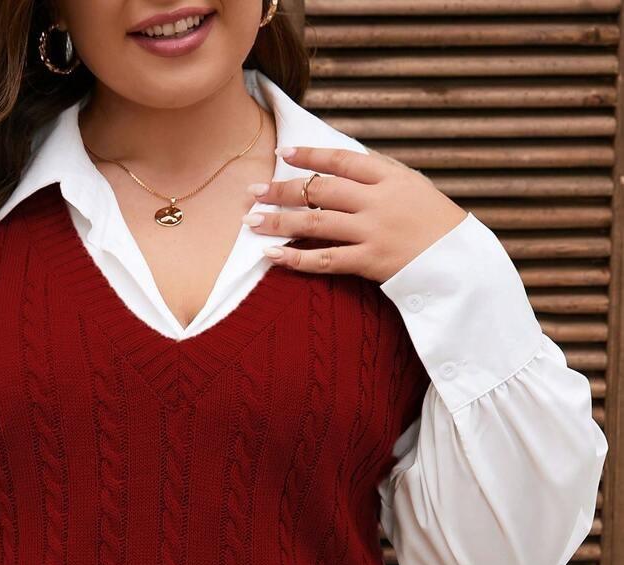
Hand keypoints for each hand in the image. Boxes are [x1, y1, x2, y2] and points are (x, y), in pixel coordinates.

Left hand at [242, 145, 466, 284]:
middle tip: (252, 191)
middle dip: (281, 190)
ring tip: (251, 222)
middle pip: (320, 191)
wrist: (461, 261)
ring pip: (315, 223)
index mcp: (389, 177)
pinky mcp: (370, 262)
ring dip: (279, 222)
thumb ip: (378, 176)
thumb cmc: (435, 223)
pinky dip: (296, 259)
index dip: (309, 156)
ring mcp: (373, 231)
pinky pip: (326, 260)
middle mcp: (378, 201)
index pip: (341, 160)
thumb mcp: (412, 187)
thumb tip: (341, 166)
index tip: (282, 154)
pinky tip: (272, 256)